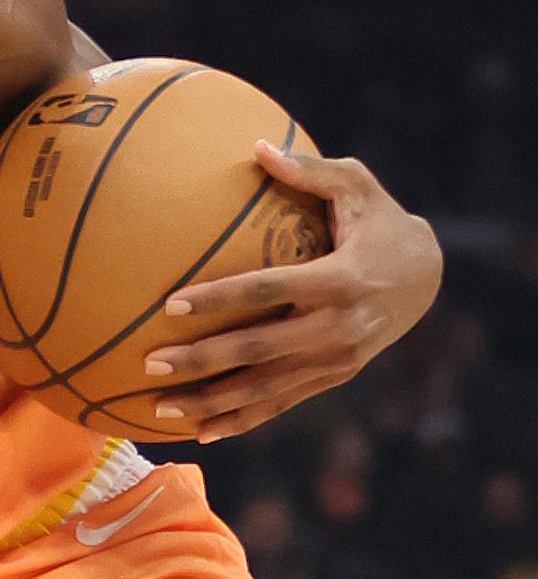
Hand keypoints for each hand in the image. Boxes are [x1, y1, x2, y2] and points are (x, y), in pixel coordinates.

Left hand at [143, 143, 441, 443]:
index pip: (268, 290)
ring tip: (158, 407)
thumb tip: (257, 146)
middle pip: (260, 350)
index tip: (171, 303)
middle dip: (203, 361)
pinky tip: (201, 431)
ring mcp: (338, 360)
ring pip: (266, 388)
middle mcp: (339, 328)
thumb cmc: (377, 220)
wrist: (427, 276)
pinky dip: (242, 419)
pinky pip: (282, 403)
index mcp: (340, 279)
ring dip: (213, 401)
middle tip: (150, 363)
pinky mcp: (334, 377)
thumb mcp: (356, 185)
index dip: (220, 297)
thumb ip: (308, 171)